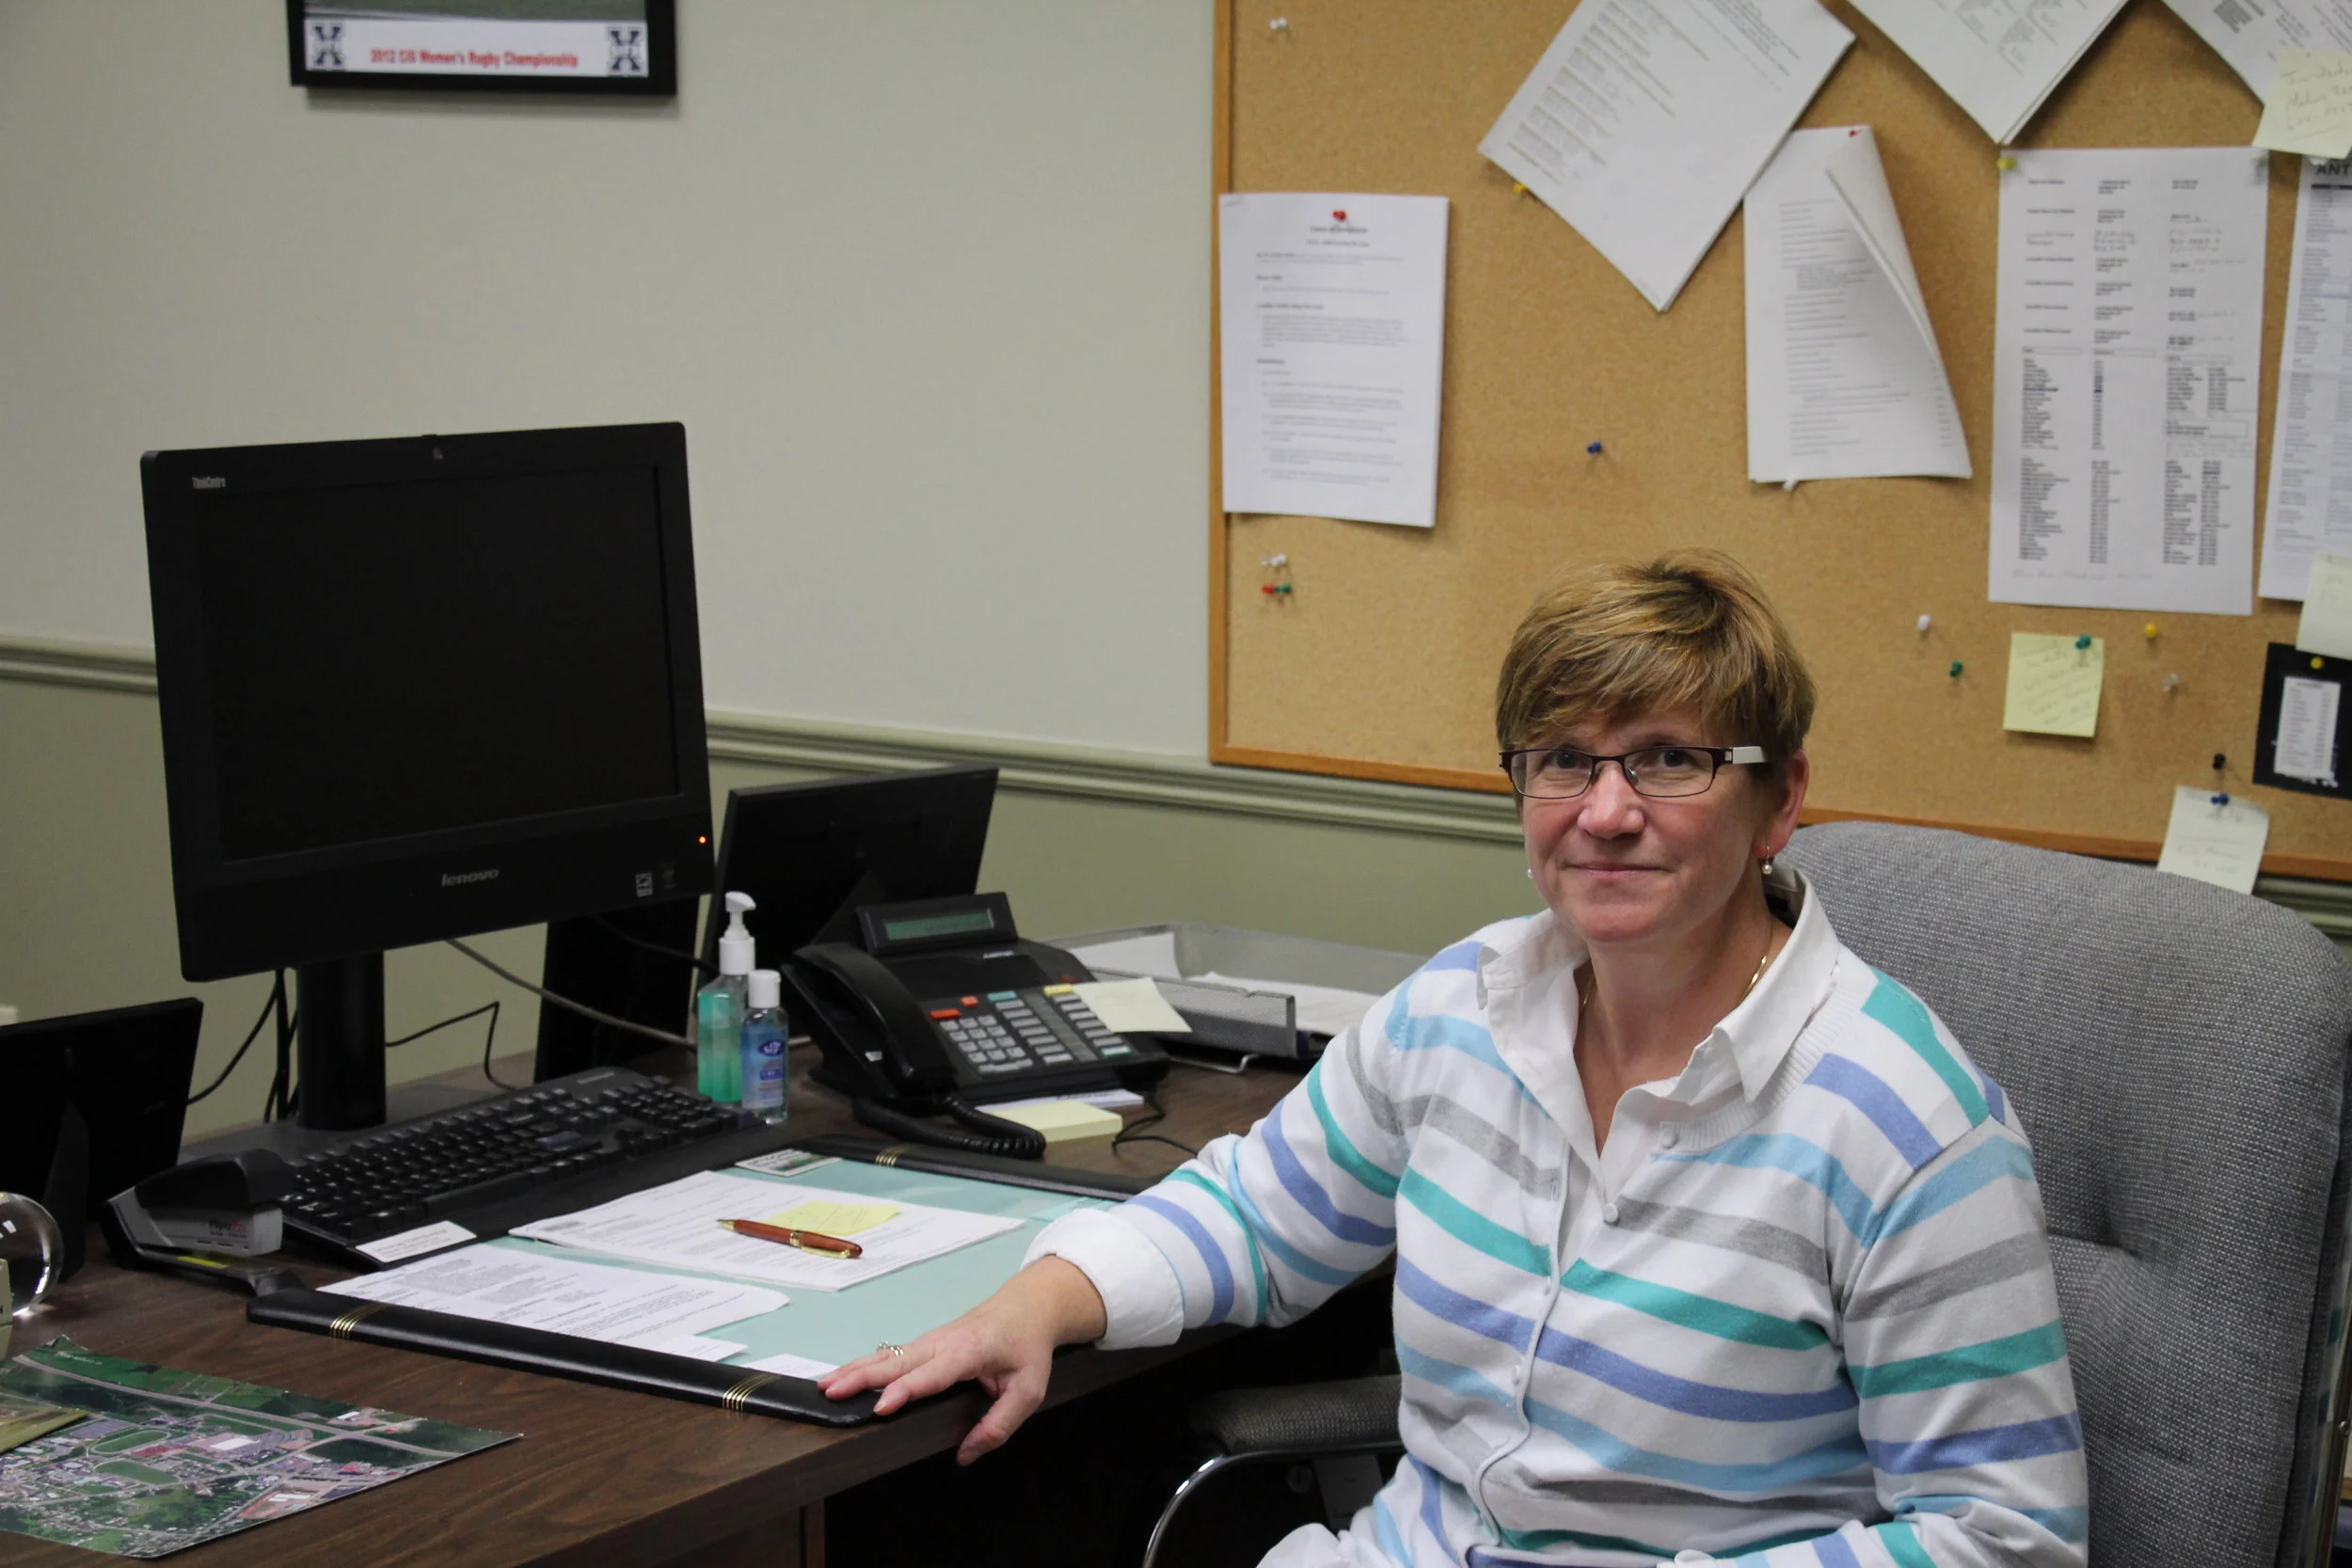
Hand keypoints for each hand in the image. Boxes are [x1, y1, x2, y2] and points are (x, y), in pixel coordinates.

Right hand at [817, 1255, 1108, 1464]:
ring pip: (887, 1355)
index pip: (932, 1374)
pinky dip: (863, 1365)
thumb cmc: (1027, 1347)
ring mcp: (930, 1340)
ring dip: (854, 1369)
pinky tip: (843, 1376)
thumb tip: (965, 1454)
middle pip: (897, 1361)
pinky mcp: (924, 1344)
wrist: (1027, 1307)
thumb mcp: (1028, 1390)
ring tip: (825, 1386)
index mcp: (969, 1351)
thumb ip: (1000, 1425)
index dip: (905, 1391)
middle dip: (862, 1377)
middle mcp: (942, 1342)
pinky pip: (890, 1355)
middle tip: (832, 1393)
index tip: (881, 1408)